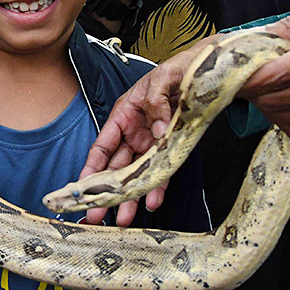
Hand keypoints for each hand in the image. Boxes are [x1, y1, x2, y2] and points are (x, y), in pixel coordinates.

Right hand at [82, 35, 217, 225]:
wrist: (207, 73)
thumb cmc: (179, 70)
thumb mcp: (164, 77)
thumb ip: (156, 101)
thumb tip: (158, 130)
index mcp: (125, 113)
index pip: (103, 144)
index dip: (92, 166)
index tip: (82, 185)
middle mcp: (135, 132)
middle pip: (116, 166)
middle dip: (106, 191)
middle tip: (96, 214)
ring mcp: (152, 144)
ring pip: (136, 175)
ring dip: (130, 196)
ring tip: (123, 219)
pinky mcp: (170, 149)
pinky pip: (162, 172)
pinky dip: (157, 188)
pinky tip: (152, 202)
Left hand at [240, 0, 289, 138]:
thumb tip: (263, 35)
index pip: (280, 74)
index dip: (250, 78)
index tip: (232, 73)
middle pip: (280, 99)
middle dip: (252, 92)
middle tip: (240, 80)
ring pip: (289, 119)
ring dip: (265, 107)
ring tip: (259, 91)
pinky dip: (285, 122)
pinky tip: (281, 105)